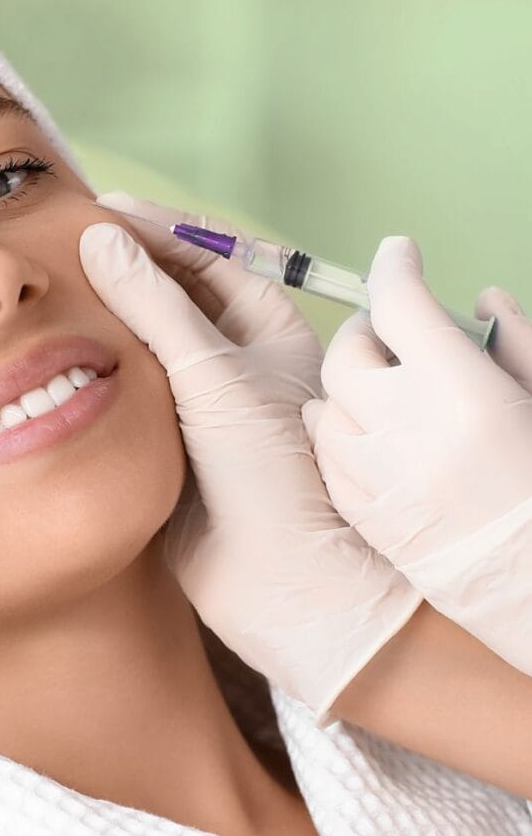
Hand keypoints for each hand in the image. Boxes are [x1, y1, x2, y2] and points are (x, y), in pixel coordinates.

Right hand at [79, 194, 421, 722]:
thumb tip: (102, 241)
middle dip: (124, 273)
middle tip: (63, 246)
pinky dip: (96, 375)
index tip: (100, 208)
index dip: (156, 231)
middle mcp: (235, 363)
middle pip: (171, 300)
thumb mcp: (214, 373)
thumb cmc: (270, 470)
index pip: (207, 261)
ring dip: (106, 324)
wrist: (275, 578)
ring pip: (143, 348)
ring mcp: (200, 405)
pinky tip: (57, 357)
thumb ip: (155, 306)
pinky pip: (126, 395)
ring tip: (51, 293)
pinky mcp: (167, 445)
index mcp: (268, 331)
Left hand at [303, 236, 531, 675]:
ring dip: (348, 386)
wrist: (530, 581)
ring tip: (380, 391)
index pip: (399, 303)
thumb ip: (515, 340)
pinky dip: (341, 433)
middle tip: (386, 331)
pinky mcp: (361, 512)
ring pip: (324, 405)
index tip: (398, 254)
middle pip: (347, 352)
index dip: (394, 266)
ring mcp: (375, 473)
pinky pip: (326, 455)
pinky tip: (370, 437)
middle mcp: (405, 426)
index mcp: (459, 390)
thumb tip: (480, 298)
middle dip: (364, 330)